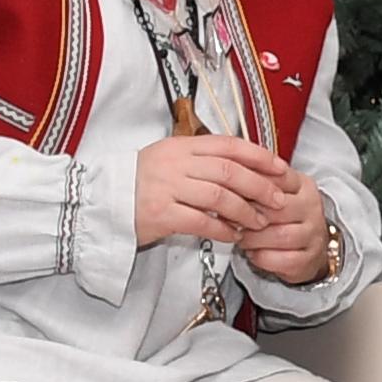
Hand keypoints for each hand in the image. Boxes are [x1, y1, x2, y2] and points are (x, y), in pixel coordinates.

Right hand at [136, 133, 289, 248]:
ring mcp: (166, 188)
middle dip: (259, 186)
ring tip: (258, 223)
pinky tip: (232, 236)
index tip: (280, 168)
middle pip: (229, 171)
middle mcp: (175, 163)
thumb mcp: (169, 159)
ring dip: (244, 212)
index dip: (259, 156)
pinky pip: (201, 222)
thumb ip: (202, 159)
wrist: (101, 202)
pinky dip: (222, 230)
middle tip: (278, 201)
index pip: (229, 145)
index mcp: (181, 146)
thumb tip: (244, 166)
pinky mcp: (160, 214)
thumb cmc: (140, 182)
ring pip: (219, 197)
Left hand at [239, 169, 334, 283]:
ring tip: (241, 237)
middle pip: (277, 209)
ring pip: (279, 235)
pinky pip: (282, 259)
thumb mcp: (275, 191)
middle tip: (231, 219)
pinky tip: (253, 252)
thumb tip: (228, 181)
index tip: (231, 194)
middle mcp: (312, 207)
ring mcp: (313, 234)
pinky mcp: (309, 258)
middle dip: (249, 216)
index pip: (275, 180)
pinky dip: (261, 257)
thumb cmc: (285, 216)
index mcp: (302, 185)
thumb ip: (255, 182)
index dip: (249, 189)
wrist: (308, 245)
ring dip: (253, 239)